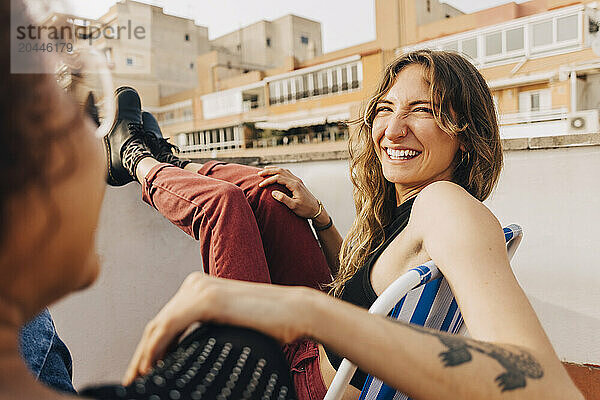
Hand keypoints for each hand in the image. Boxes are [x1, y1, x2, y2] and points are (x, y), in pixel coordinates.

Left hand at [122, 272, 313, 384]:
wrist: (295, 311)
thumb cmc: (270, 322)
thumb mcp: (230, 323)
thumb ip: (207, 330)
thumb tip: (187, 352)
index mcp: (200, 286)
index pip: (166, 319)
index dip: (149, 347)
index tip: (143, 370)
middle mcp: (195, 283)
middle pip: (157, 323)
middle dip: (142, 354)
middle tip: (133, 379)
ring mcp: (199, 289)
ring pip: (158, 327)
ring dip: (143, 356)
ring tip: (139, 379)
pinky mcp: (206, 301)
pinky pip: (169, 328)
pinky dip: (155, 350)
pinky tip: (151, 367)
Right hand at [258, 166, 320, 218]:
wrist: (316, 209)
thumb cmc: (305, 209)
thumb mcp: (294, 206)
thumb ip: (283, 199)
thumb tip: (273, 192)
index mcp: (295, 185)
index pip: (278, 178)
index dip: (268, 180)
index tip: (261, 185)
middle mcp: (296, 180)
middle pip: (281, 171)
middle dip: (269, 171)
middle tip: (259, 173)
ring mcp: (298, 180)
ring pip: (284, 171)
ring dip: (274, 169)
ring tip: (265, 170)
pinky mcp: (298, 182)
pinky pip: (287, 173)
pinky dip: (279, 171)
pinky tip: (275, 173)